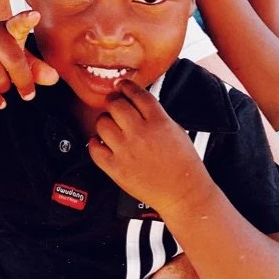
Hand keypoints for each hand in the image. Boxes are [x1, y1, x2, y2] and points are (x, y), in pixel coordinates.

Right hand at [0, 10, 58, 107]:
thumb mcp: (18, 59)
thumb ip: (36, 68)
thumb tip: (52, 77)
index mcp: (9, 30)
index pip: (19, 23)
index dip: (27, 20)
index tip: (35, 15)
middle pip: (15, 62)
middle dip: (24, 82)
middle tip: (27, 94)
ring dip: (4, 90)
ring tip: (2, 86)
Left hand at [87, 80, 210, 218]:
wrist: (184, 194)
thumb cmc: (183, 164)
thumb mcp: (175, 129)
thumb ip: (155, 113)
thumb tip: (135, 100)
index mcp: (159, 122)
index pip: (137, 93)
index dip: (126, 86)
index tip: (122, 85)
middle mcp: (141, 134)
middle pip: (116, 104)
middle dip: (114, 101)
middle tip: (114, 105)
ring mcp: (126, 151)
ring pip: (102, 123)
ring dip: (104, 121)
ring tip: (110, 126)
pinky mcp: (116, 168)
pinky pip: (94, 147)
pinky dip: (96, 142)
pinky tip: (103, 142)